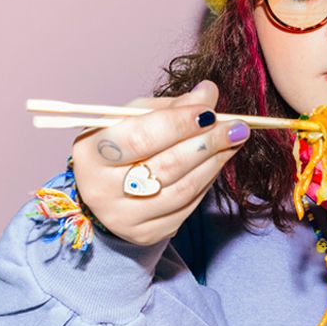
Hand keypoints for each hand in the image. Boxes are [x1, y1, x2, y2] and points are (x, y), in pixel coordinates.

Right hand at [69, 80, 248, 245]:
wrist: (107, 191)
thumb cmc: (122, 146)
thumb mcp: (135, 118)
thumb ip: (171, 106)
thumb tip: (208, 92)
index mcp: (90, 152)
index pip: (139, 138)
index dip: (178, 124)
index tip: (209, 112)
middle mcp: (101, 189)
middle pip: (166, 165)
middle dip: (207, 143)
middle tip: (236, 126)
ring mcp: (124, 216)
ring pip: (182, 189)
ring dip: (215, 162)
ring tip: (234, 140)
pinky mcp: (146, 233)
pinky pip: (187, 207)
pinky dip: (207, 181)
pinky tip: (218, 162)